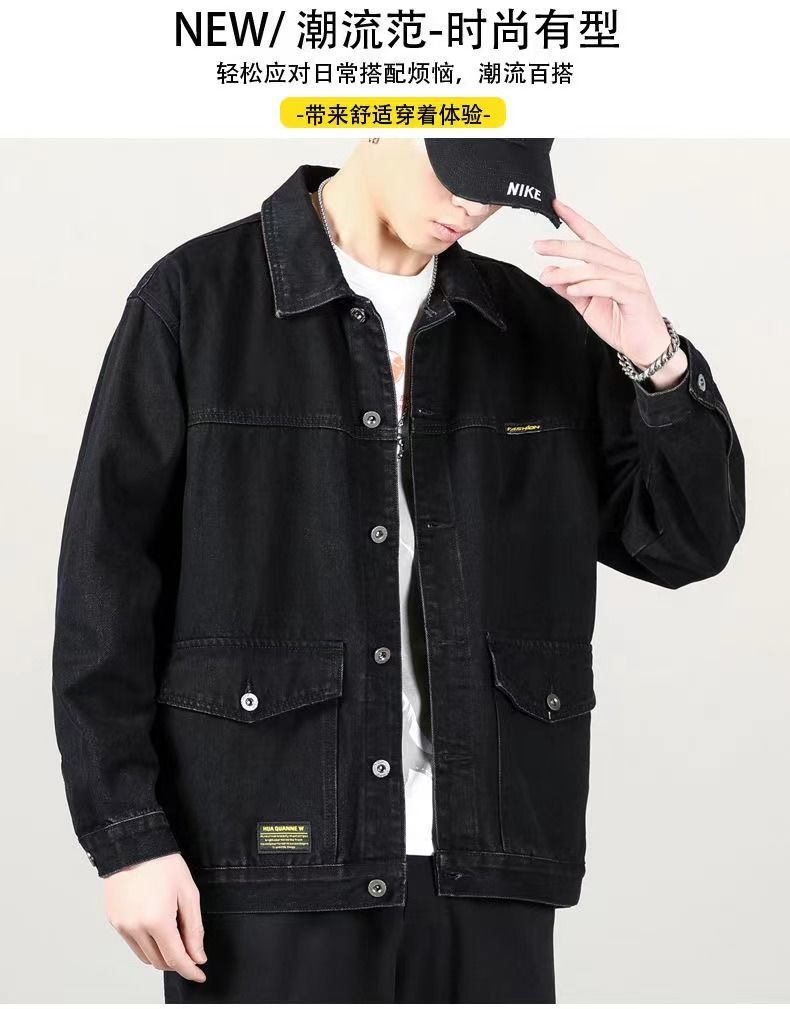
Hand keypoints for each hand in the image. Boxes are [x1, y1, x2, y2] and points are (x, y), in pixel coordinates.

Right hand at [103, 852, 206, 982]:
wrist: (133, 845)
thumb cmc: (163, 864)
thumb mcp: (188, 893)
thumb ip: (194, 929)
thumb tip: (198, 955)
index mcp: (157, 920)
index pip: (176, 958)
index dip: (190, 970)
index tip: (199, 975)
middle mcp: (136, 928)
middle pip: (160, 962)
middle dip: (177, 961)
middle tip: (190, 949)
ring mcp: (122, 926)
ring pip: (145, 957)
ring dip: (161, 954)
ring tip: (173, 935)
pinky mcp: (114, 921)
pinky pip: (133, 943)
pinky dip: (146, 943)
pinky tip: (156, 927)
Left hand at [533, 198, 687, 384]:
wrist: (645, 347)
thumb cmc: (620, 323)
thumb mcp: (587, 304)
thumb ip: (570, 288)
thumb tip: (548, 272)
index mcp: (614, 262)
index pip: (592, 235)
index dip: (574, 219)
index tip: (555, 205)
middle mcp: (625, 265)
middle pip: (590, 248)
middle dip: (562, 245)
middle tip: (537, 246)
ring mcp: (631, 279)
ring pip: (595, 268)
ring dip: (568, 272)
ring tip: (547, 276)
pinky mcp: (634, 296)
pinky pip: (608, 286)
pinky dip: (587, 286)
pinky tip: (572, 289)